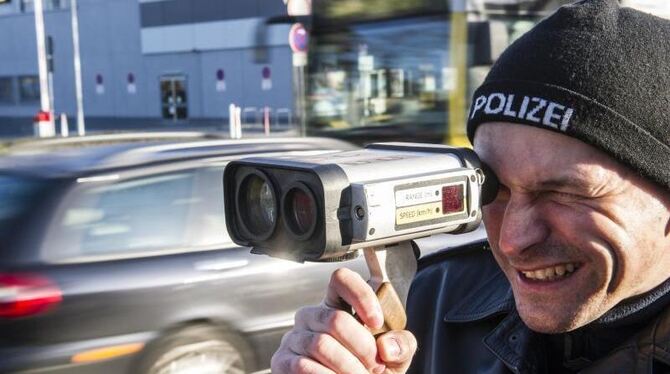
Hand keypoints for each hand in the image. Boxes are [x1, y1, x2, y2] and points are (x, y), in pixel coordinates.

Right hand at [271, 268, 416, 372]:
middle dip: (363, 347)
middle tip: (376, 366)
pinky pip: (304, 366)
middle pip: (335, 319)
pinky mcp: (282, 361)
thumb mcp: (393, 359)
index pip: (341, 279)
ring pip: (322, 345)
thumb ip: (401, 346)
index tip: (377, 322)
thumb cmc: (369, 372)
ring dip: (348, 368)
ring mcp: (294, 338)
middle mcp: (312, 316)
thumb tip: (387, 346)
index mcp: (338, 305)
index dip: (360, 295)